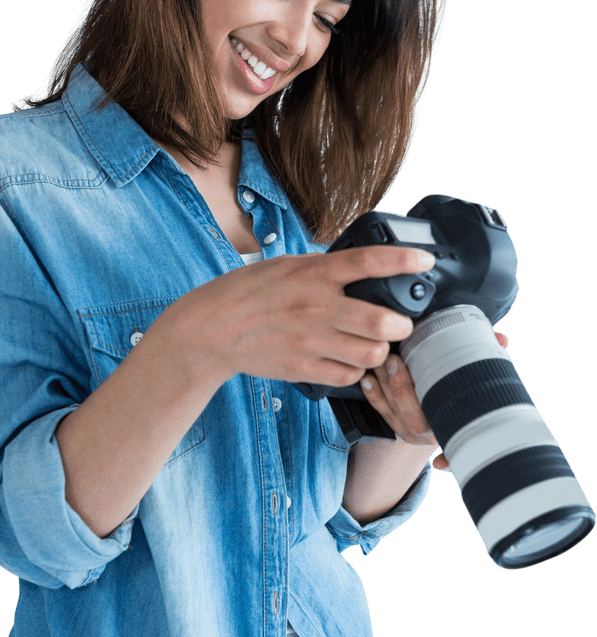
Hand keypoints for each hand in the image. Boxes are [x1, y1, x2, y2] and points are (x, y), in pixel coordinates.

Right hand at [163, 244, 435, 389]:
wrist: (212, 328)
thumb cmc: (249, 292)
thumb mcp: (287, 265)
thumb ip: (324, 270)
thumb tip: (362, 271)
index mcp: (313, 272)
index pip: (368, 262)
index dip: (403, 262)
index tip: (425, 262)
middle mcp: (315, 306)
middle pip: (381, 322)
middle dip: (401, 325)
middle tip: (399, 324)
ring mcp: (310, 340)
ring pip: (371, 354)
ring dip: (380, 352)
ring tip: (373, 346)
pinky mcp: (303, 367)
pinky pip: (348, 375)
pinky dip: (355, 370)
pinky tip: (347, 360)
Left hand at [360, 332, 509, 469]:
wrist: (453, 424)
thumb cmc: (468, 398)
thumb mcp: (480, 385)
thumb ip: (489, 363)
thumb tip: (500, 339)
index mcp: (450, 427)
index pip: (430, 417)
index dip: (415, 392)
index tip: (409, 366)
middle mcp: (428, 435)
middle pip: (408, 414)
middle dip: (398, 385)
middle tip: (392, 357)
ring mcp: (409, 433)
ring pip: (391, 410)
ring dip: (383, 383)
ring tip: (380, 358)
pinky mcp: (396, 427)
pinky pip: (381, 412)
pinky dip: (373, 395)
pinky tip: (367, 378)